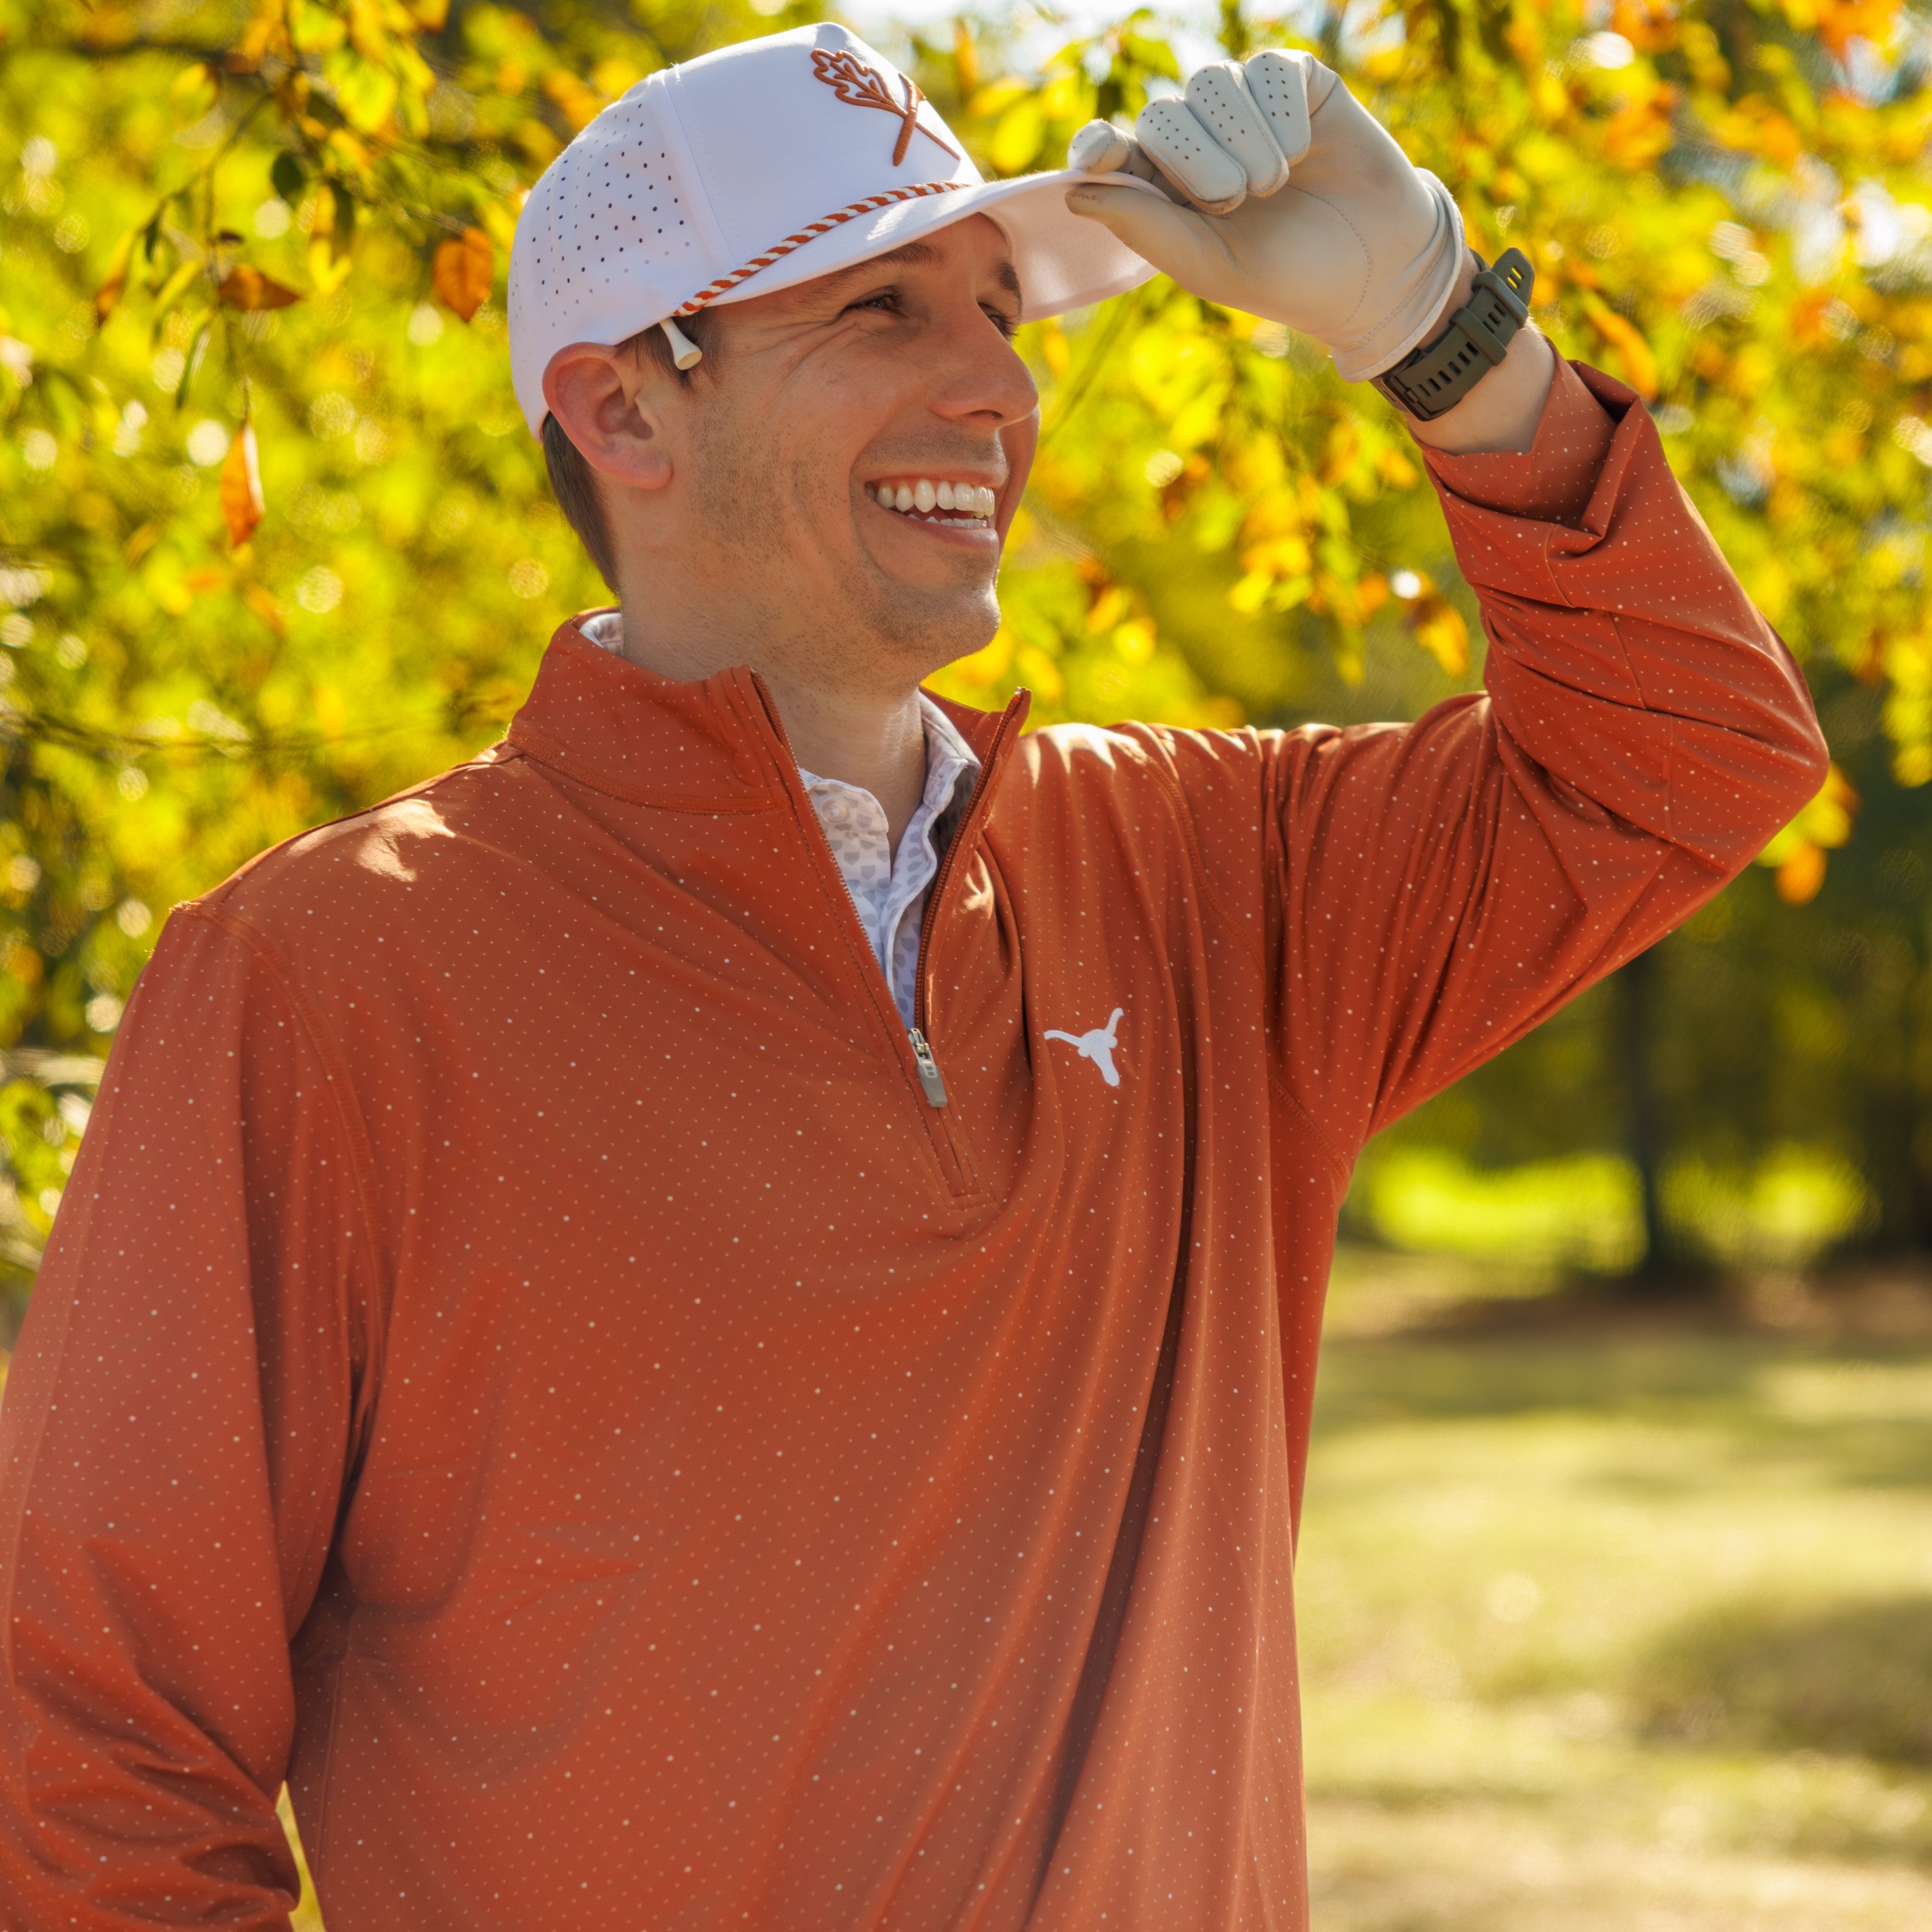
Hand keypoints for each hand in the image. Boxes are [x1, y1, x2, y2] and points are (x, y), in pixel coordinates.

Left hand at [1064, 51, 1465, 383]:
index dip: (1099, 146)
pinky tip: (1305, 149)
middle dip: (1197, 162)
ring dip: (1243, 141)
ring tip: (1274, 184)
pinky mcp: (1292, 80)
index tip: (1100, 155)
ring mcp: (1242, 105)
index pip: (1110, 149)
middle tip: (1237, 203)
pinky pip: (1265, 70)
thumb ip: (1145, 227)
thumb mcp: (1210, 266)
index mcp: (1163, 190)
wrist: (1374, 266)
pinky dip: (1283, 117)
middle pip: (1162, 114)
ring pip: (1211, 83)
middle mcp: (1195, 140)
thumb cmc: (1286, 276)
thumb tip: (1075, 191)